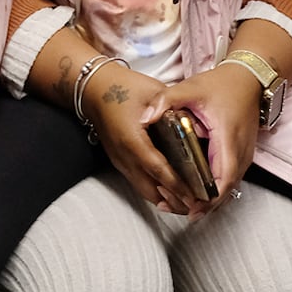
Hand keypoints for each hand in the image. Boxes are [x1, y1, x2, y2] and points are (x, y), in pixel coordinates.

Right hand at [83, 66, 202, 215]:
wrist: (93, 88)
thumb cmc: (122, 87)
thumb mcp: (154, 93)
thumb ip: (175, 112)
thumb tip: (197, 127)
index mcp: (132, 140)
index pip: (159, 170)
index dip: (179, 186)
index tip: (197, 197)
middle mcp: (124, 156)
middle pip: (151, 191)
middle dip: (175, 202)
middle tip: (198, 205)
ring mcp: (120, 161)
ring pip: (145, 191)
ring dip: (166, 199)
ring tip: (188, 201)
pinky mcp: (119, 161)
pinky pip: (139, 182)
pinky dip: (156, 190)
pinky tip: (170, 189)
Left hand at [154, 63, 262, 210]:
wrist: (248, 79)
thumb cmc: (222, 84)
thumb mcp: (190, 88)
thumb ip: (166, 100)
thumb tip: (145, 118)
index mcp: (228, 138)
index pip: (223, 178)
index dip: (209, 198)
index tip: (191, 208)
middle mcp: (240, 151)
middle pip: (226, 189)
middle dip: (204, 204)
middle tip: (177, 209)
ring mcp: (244, 154)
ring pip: (229, 187)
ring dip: (209, 198)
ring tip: (182, 204)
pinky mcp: (241, 154)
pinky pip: (229, 178)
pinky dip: (214, 188)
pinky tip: (196, 190)